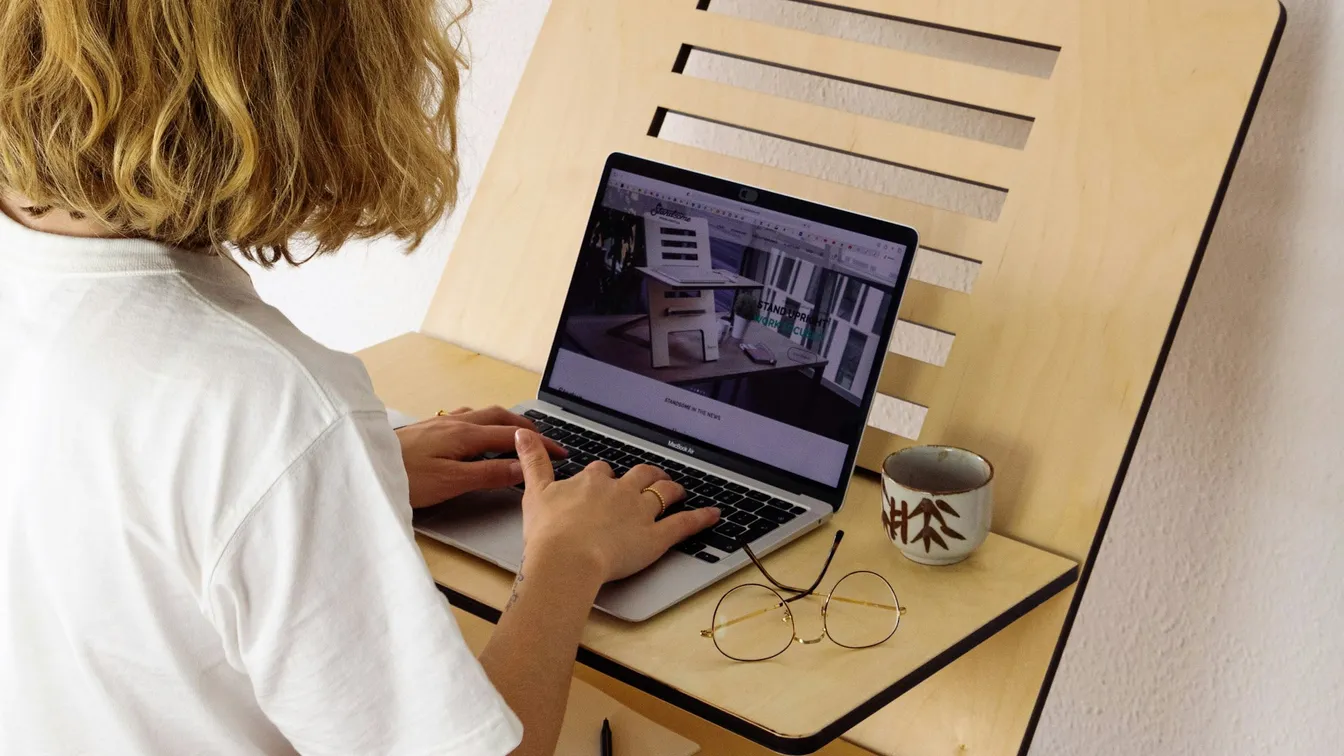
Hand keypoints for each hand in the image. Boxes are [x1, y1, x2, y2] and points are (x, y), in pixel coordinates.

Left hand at [396, 407, 566, 507]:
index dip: (538, 444)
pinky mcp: (427, 428)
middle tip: (543, 440)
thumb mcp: (452, 482)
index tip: (559, 452)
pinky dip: (481, 421)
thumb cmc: (404, 477)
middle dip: (525, 427)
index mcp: (465, 434)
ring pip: (481, 414)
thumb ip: (489, 474)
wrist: (363, 466)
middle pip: (499, 417)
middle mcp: (454, 422)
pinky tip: (474, 430)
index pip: (512, 437)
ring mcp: (439, 422)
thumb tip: (522, 467)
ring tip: (515, 433)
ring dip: (504, 422)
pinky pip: (464, 417)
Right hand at [513, 429, 720, 582]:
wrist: (566, 559)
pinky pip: (684, 524)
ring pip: (663, 493)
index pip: (602, 472)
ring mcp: (641, 513)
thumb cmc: (548, 533)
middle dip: (648, 475)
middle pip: (639, 475)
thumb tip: (522, 433)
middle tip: (652, 478)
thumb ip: (531, 461)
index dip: (606, 476)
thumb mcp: (534, 492)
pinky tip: (712, 515)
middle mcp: (620, 491)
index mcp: (592, 481)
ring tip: (679, 490)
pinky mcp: (656, 537)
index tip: (605, 480)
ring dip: (673, 489)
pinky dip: (700, 518)